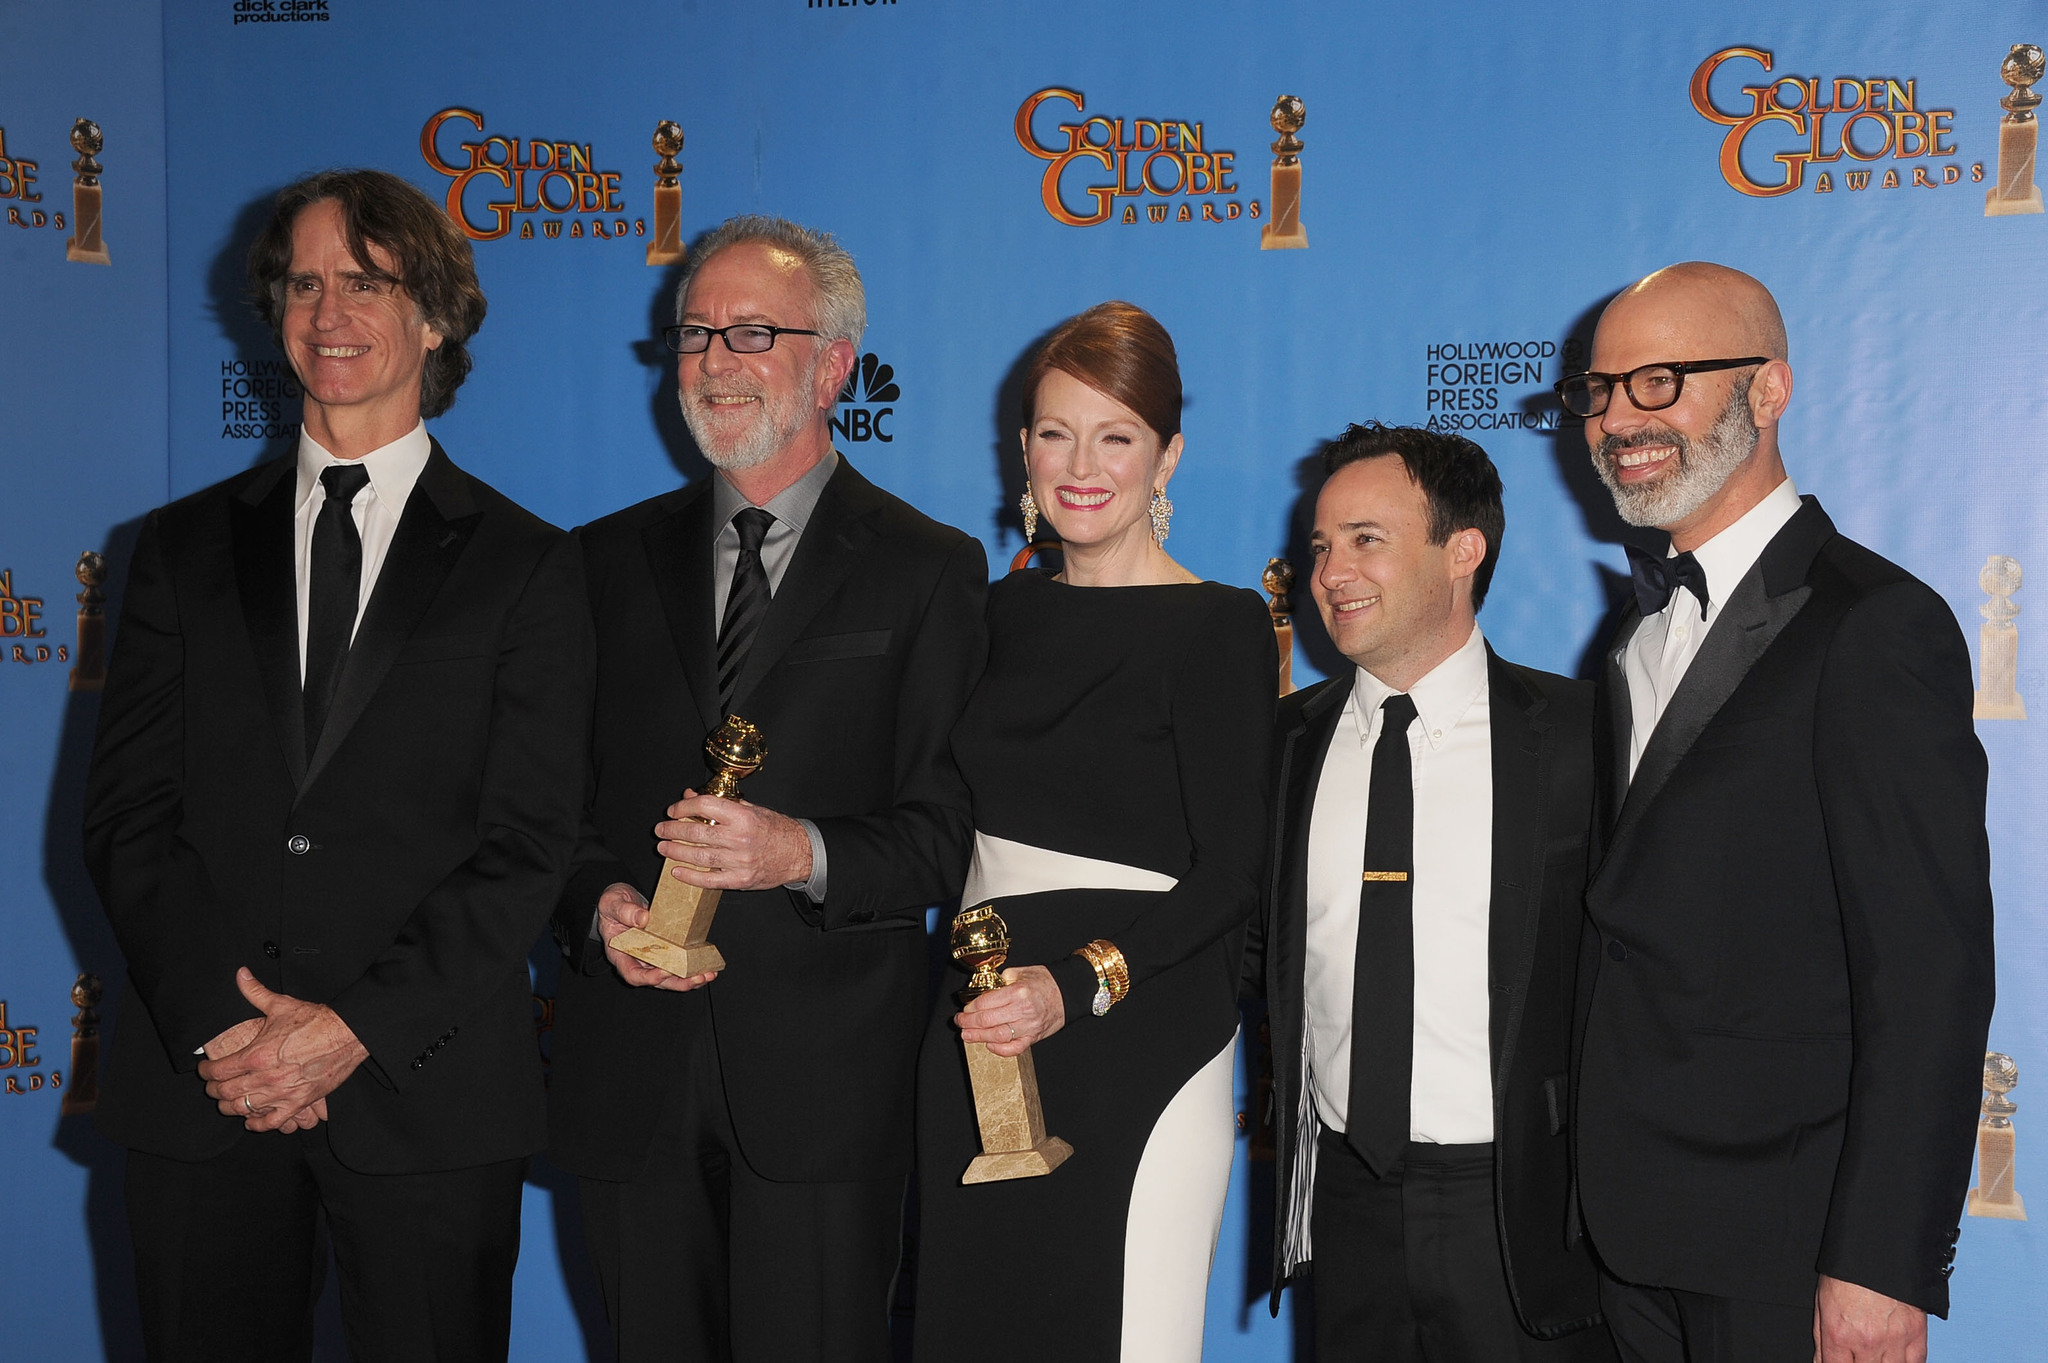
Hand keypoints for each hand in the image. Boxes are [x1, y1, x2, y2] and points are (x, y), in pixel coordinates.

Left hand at [198, 969, 368, 1130]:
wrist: (348, 1034)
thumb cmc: (316, 1020)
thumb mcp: (282, 1004)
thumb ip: (255, 992)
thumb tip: (241, 974)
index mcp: (257, 1054)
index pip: (218, 1071)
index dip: (205, 1072)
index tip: (205, 1070)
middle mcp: (266, 1077)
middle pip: (225, 1093)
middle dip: (213, 1090)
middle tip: (213, 1086)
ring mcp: (282, 1093)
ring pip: (243, 1109)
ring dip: (230, 1107)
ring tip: (228, 1101)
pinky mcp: (299, 1102)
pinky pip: (271, 1122)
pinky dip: (257, 1124)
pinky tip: (251, 1119)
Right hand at [596, 882, 717, 991]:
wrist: (621, 902)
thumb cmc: (613, 905)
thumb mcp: (612, 903)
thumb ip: (624, 911)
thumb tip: (642, 919)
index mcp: (620, 954)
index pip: (633, 974)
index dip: (649, 977)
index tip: (665, 971)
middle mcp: (637, 960)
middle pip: (658, 981)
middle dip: (678, 982)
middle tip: (696, 978)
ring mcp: (652, 957)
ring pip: (671, 976)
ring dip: (689, 978)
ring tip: (707, 974)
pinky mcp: (665, 950)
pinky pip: (678, 963)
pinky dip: (693, 966)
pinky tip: (707, 964)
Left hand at [655, 791, 811, 891]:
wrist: (799, 853)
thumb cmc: (775, 829)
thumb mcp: (751, 809)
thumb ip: (721, 803)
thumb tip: (690, 795)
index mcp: (743, 816)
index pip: (705, 806)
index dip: (684, 806)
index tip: (673, 810)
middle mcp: (740, 838)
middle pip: (697, 832)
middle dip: (672, 830)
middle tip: (660, 829)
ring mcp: (740, 861)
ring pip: (699, 856)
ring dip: (676, 851)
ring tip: (663, 847)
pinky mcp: (740, 879)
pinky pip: (709, 880)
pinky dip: (690, 877)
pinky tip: (677, 871)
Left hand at [954, 965, 1064, 1056]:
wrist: (1069, 992)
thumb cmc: (1045, 981)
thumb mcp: (1022, 972)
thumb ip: (1001, 980)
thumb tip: (983, 990)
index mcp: (1019, 991)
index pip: (986, 1003)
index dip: (971, 1007)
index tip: (964, 1008)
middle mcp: (1024, 1010)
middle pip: (988, 1021)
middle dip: (969, 1023)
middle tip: (960, 1022)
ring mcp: (1029, 1026)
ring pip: (998, 1036)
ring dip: (978, 1037)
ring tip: (967, 1035)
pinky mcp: (1034, 1037)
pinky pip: (1014, 1049)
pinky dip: (999, 1049)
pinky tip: (988, 1045)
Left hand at [1814, 1275, 1926, 1362]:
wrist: (1876, 1250)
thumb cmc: (1847, 1272)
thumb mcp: (1822, 1302)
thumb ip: (1822, 1338)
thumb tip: (1821, 1361)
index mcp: (1839, 1334)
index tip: (1838, 1362)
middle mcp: (1867, 1342)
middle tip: (1858, 1356)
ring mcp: (1894, 1341)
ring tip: (1875, 1357)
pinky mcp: (1916, 1334)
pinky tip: (1897, 1360)